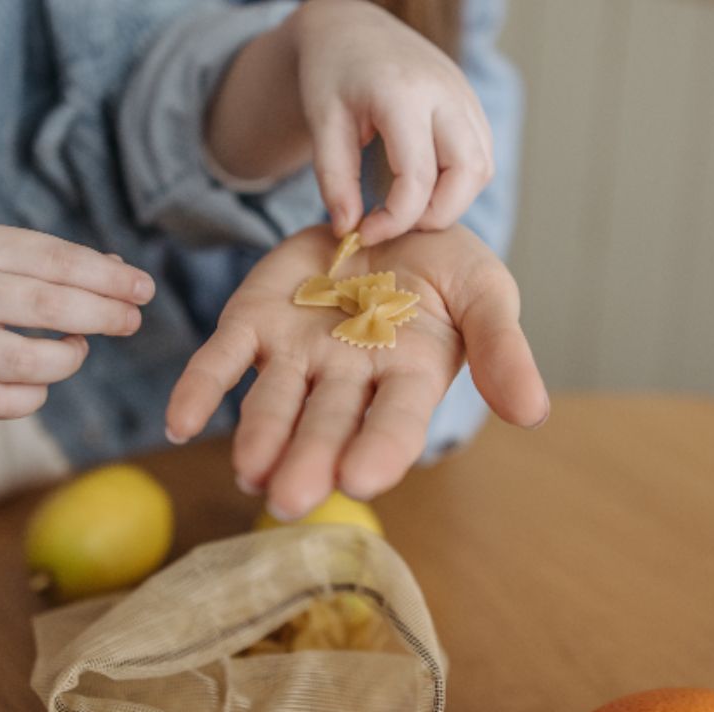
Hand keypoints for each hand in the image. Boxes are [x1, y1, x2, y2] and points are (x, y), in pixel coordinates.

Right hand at [0, 224, 154, 418]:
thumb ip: (50, 261)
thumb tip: (122, 276)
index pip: (56, 260)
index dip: (108, 278)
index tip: (143, 289)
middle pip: (50, 308)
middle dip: (104, 316)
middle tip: (130, 321)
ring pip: (28, 363)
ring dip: (69, 360)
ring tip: (76, 349)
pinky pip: (1, 403)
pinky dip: (35, 395)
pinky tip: (40, 380)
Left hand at [165, 224, 547, 518]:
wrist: (385, 212)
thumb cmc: (445, 265)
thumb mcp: (485, 291)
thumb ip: (502, 348)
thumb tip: (535, 413)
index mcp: (407, 377)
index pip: (394, 422)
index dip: (379, 449)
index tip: (363, 478)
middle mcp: (347, 378)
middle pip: (327, 424)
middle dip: (309, 460)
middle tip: (289, 498)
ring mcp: (296, 354)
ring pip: (273, 403)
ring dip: (259, 437)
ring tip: (248, 470)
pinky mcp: (254, 323)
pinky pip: (222, 359)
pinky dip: (199, 389)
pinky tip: (178, 421)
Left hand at [293, 0, 493, 244]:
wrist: (352, 27)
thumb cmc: (331, 73)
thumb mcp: (322, 123)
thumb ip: (334, 179)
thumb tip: (348, 230)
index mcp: (403, 94)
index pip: (418, 178)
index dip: (395, 220)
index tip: (365, 233)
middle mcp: (445, 93)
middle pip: (469, 174)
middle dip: (436, 215)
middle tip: (396, 224)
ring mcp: (465, 95)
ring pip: (483, 168)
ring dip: (452, 200)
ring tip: (408, 206)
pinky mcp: (471, 103)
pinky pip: (481, 155)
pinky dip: (459, 182)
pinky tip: (423, 185)